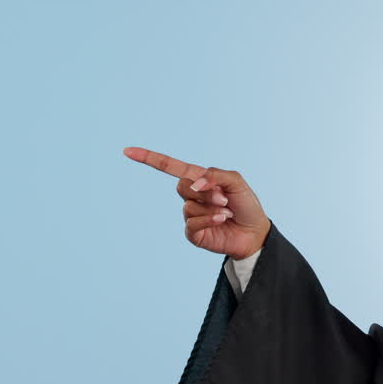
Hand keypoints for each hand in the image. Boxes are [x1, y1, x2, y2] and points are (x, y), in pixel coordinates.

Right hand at [123, 146, 269, 260]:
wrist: (254, 232)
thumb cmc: (246, 205)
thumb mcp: (236, 181)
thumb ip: (215, 175)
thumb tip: (193, 184)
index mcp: (199, 180)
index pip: (170, 167)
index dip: (149, 158)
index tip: (127, 151)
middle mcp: (192, 196)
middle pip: (181, 186)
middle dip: (205, 192)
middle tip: (224, 198)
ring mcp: (190, 215)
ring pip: (189, 206)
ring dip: (212, 208)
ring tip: (226, 212)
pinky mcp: (192, 232)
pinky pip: (192, 222)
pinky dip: (209, 219)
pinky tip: (221, 220)